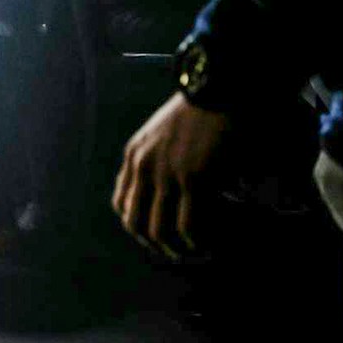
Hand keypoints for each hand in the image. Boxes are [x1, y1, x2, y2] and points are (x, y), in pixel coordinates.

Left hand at [112, 92, 230, 258]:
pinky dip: (195, 241)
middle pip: (134, 221)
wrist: (220, 87)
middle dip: (151, 242)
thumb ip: (158, 156)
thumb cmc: (201, 106)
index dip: (134, 223)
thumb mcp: (163, 130)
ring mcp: (166, 174)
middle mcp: (143, 167)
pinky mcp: (192, 179)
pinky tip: (206, 246)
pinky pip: (187, 224)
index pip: (121, 201)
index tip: (151, 234)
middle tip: (171, 252)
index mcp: (134, 155)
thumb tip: (170, 186)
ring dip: (174, 248)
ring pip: (159, 229)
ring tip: (190, 254)